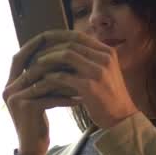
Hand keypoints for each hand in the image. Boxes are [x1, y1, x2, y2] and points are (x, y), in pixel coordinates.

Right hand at [2, 34, 81, 154]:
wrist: (32, 148)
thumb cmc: (38, 120)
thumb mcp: (37, 96)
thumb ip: (39, 79)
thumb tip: (57, 55)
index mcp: (10, 83)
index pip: (19, 57)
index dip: (33, 46)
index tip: (51, 37)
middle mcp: (9, 89)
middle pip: (33, 66)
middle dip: (55, 60)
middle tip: (75, 57)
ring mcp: (16, 98)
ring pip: (44, 80)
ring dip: (65, 78)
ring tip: (82, 76)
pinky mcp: (26, 108)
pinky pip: (50, 97)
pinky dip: (66, 97)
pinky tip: (80, 98)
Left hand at [23, 30, 138, 128]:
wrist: (121, 118)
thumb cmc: (108, 96)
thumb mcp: (104, 71)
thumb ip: (89, 58)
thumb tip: (64, 47)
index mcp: (107, 52)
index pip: (78, 36)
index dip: (58, 36)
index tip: (42, 40)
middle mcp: (104, 58)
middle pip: (70, 44)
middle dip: (49, 48)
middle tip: (34, 55)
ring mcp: (98, 71)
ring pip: (66, 56)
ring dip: (48, 59)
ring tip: (34, 65)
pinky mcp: (90, 87)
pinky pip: (63, 76)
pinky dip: (50, 77)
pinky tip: (41, 81)